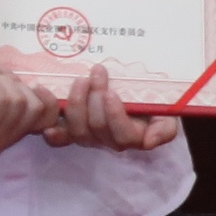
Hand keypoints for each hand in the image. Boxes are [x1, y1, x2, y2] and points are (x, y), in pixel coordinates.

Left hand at [41, 62, 181, 153]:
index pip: (124, 136)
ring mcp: (91, 135)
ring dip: (77, 102)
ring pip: (79, 129)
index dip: (115, 117)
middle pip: (97, 128)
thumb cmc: (153, 98)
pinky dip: (55, 134)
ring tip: (81, 79)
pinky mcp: (73, 129)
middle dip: (95, 99)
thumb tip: (150, 142)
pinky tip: (49, 126)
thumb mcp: (166, 110)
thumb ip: (164, 127)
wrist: (138, 87)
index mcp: (135, 136)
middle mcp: (111, 139)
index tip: (111, 93)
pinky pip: (62, 138)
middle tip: (97, 73)